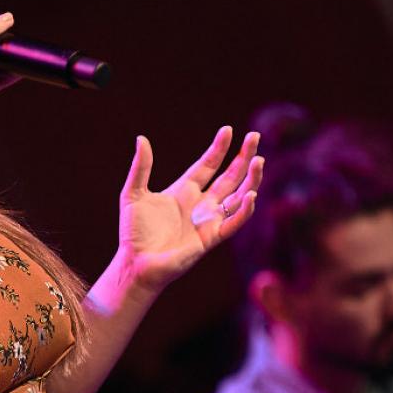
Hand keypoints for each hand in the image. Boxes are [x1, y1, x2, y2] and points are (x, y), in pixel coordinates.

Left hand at [116, 126, 263, 291]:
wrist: (136, 262)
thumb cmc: (134, 232)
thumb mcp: (133, 193)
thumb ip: (141, 167)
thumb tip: (141, 139)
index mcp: (184, 190)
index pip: (207, 165)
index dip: (218, 149)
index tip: (228, 130)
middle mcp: (200, 204)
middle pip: (229, 177)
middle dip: (243, 157)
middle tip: (255, 137)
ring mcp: (208, 221)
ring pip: (238, 196)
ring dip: (250, 179)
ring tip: (259, 161)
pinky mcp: (211, 238)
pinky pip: (233, 223)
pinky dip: (244, 210)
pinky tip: (251, 194)